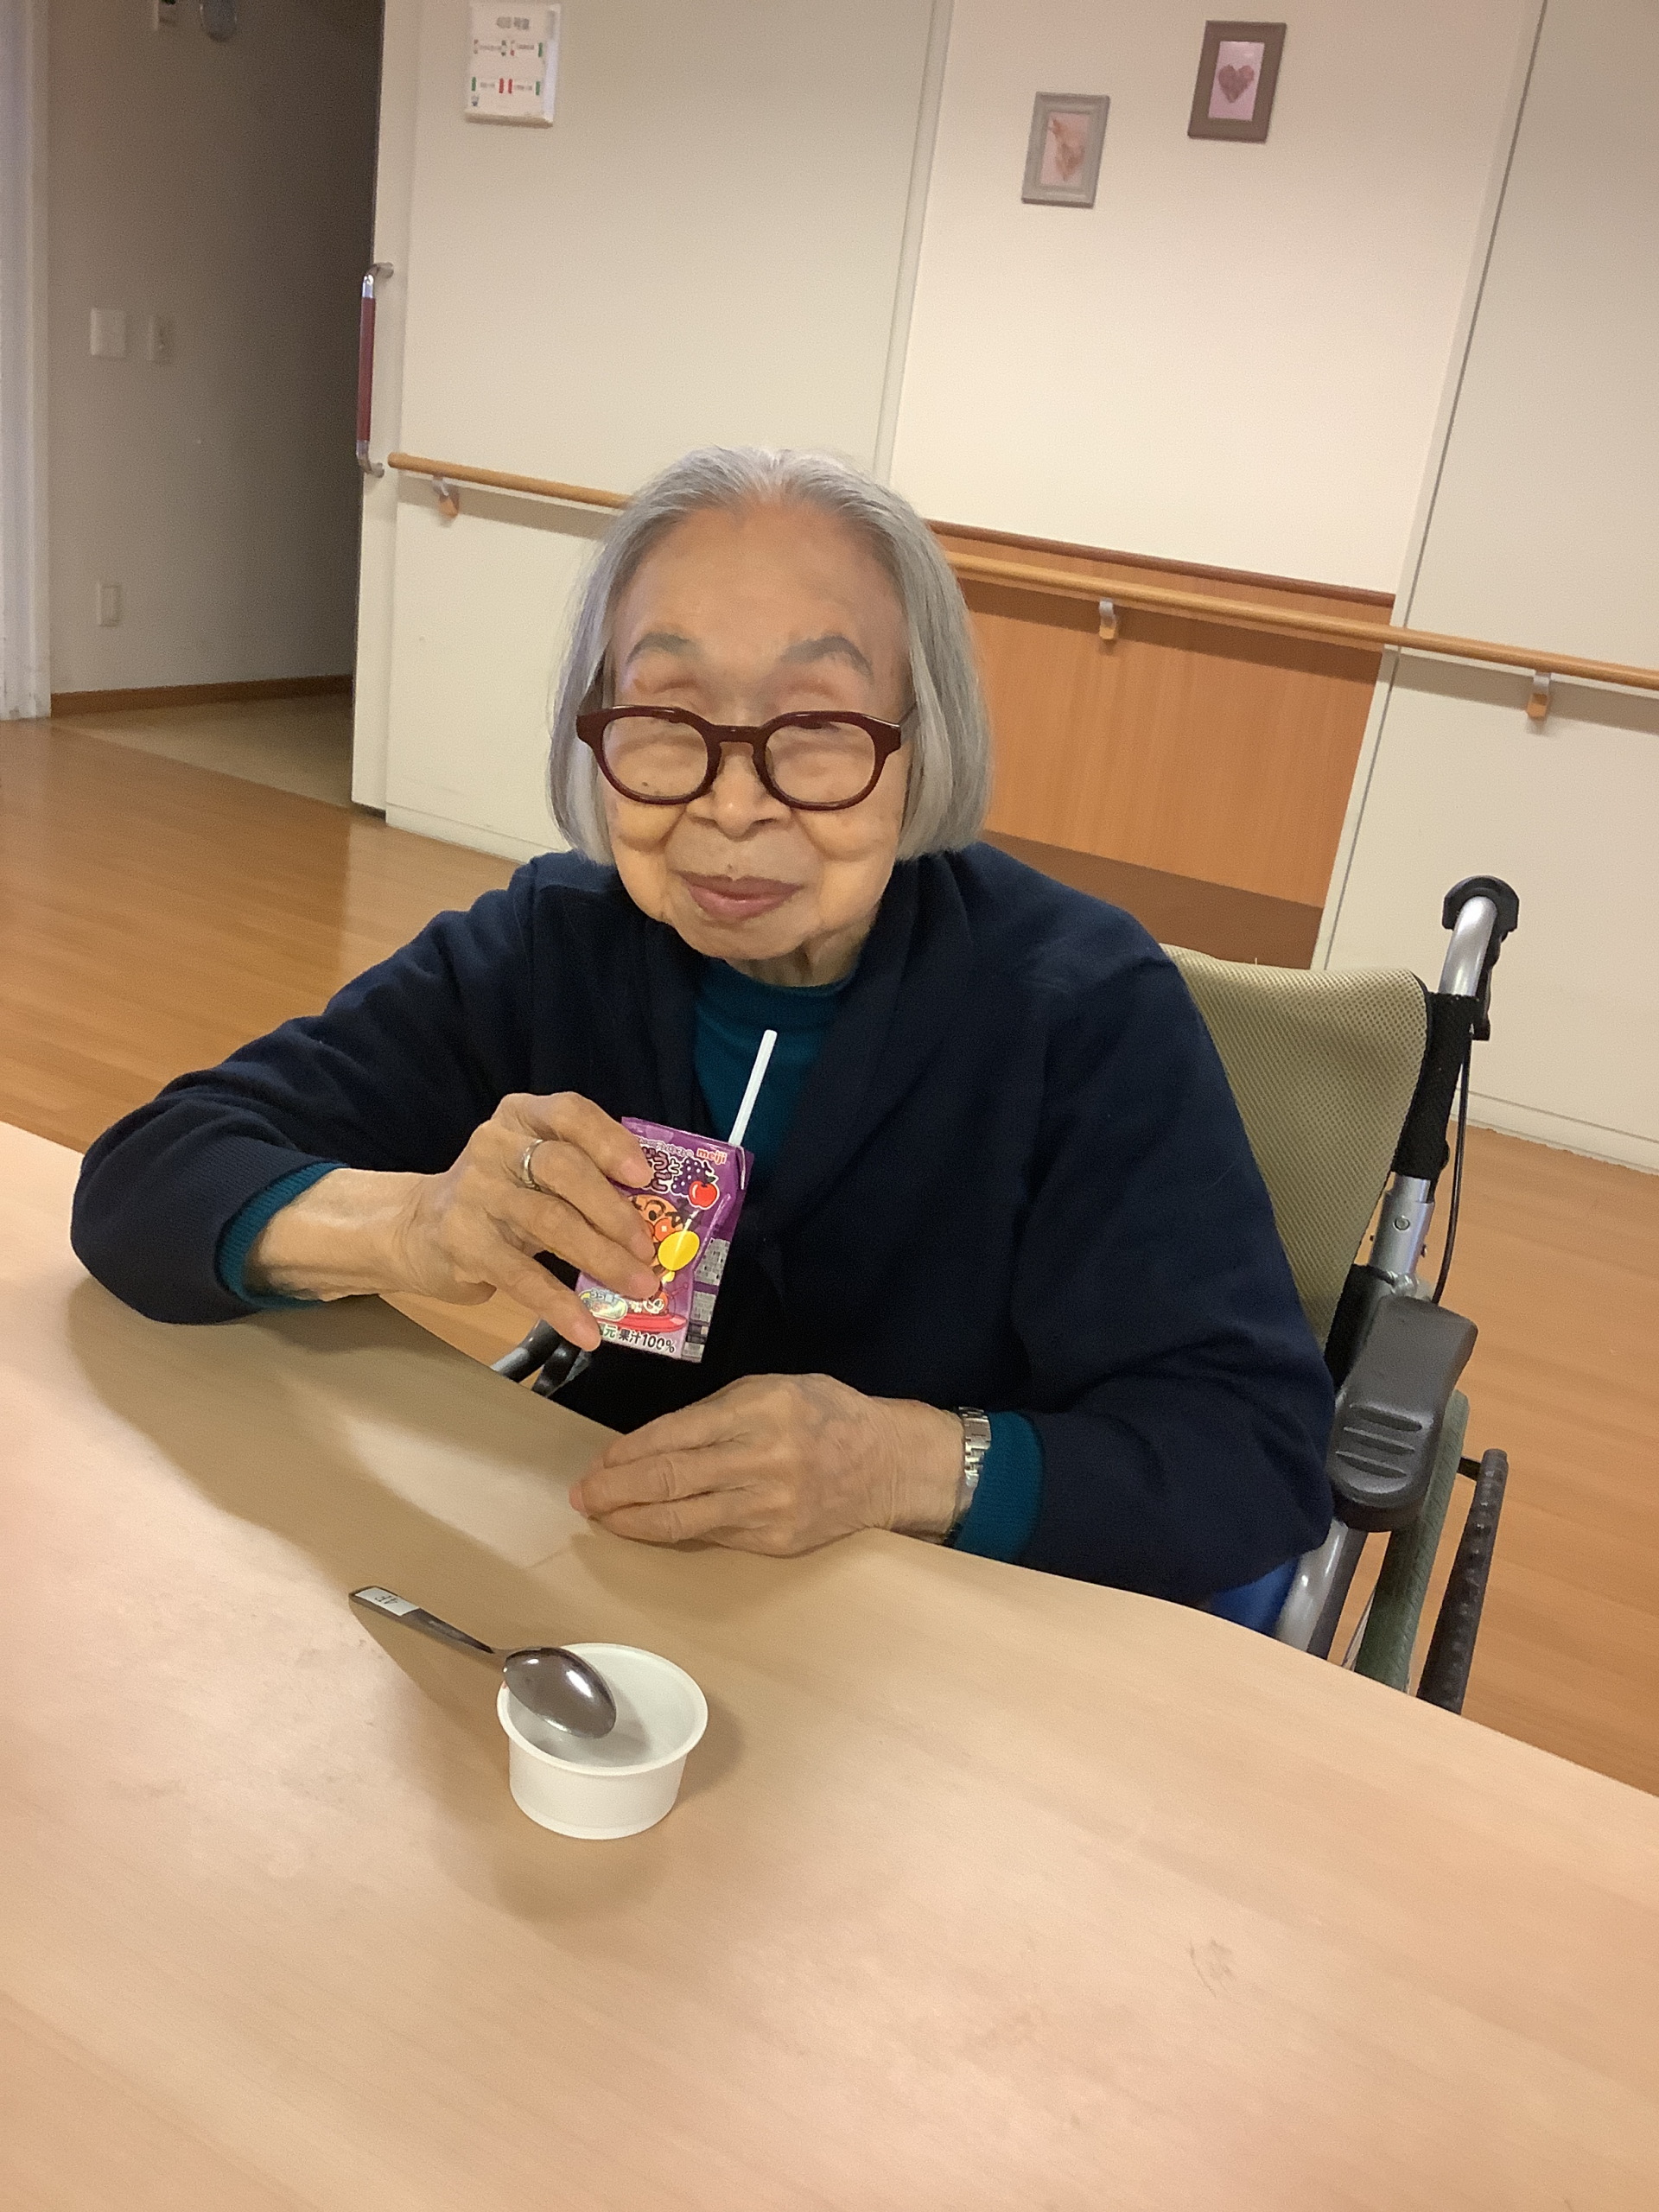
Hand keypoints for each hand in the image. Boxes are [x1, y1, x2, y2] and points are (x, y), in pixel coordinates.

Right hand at [245, 1093, 660, 1347]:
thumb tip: (656, 1220)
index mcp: (523, 1117)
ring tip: (639, 1287)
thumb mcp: (536, 1174)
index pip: (570, 1113)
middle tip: (649, 1248)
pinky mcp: (463, 1243)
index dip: (610, 1142)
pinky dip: (560, 1306)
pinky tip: (588, 1331)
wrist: (416, 1230)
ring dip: (602, 1259)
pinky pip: (521, 1277)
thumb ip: (586, 1180)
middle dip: (614, 1211)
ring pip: (549, 1222)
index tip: (644, 1176)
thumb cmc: (500, 1199)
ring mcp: (475, 1193)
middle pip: (564, 1169)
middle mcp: (495, 1146)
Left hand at [569, 1373, 962, 1554]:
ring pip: (681, 1520)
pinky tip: (648, 1528)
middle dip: (614, 1491)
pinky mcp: (775, 1542)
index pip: (673, 1435)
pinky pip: (711, 1537)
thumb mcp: (775, 1388)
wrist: (889, 1465)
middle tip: (581, 1497)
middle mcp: (762, 1460)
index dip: (626, 1453)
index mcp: (760, 1410)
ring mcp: (769, 1507)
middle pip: (669, 1481)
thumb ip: (717, 1412)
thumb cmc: (825, 1415)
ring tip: (601, 1518)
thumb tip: (654, 1443)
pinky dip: (672, 1533)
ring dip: (631, 1521)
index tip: (597, 1462)